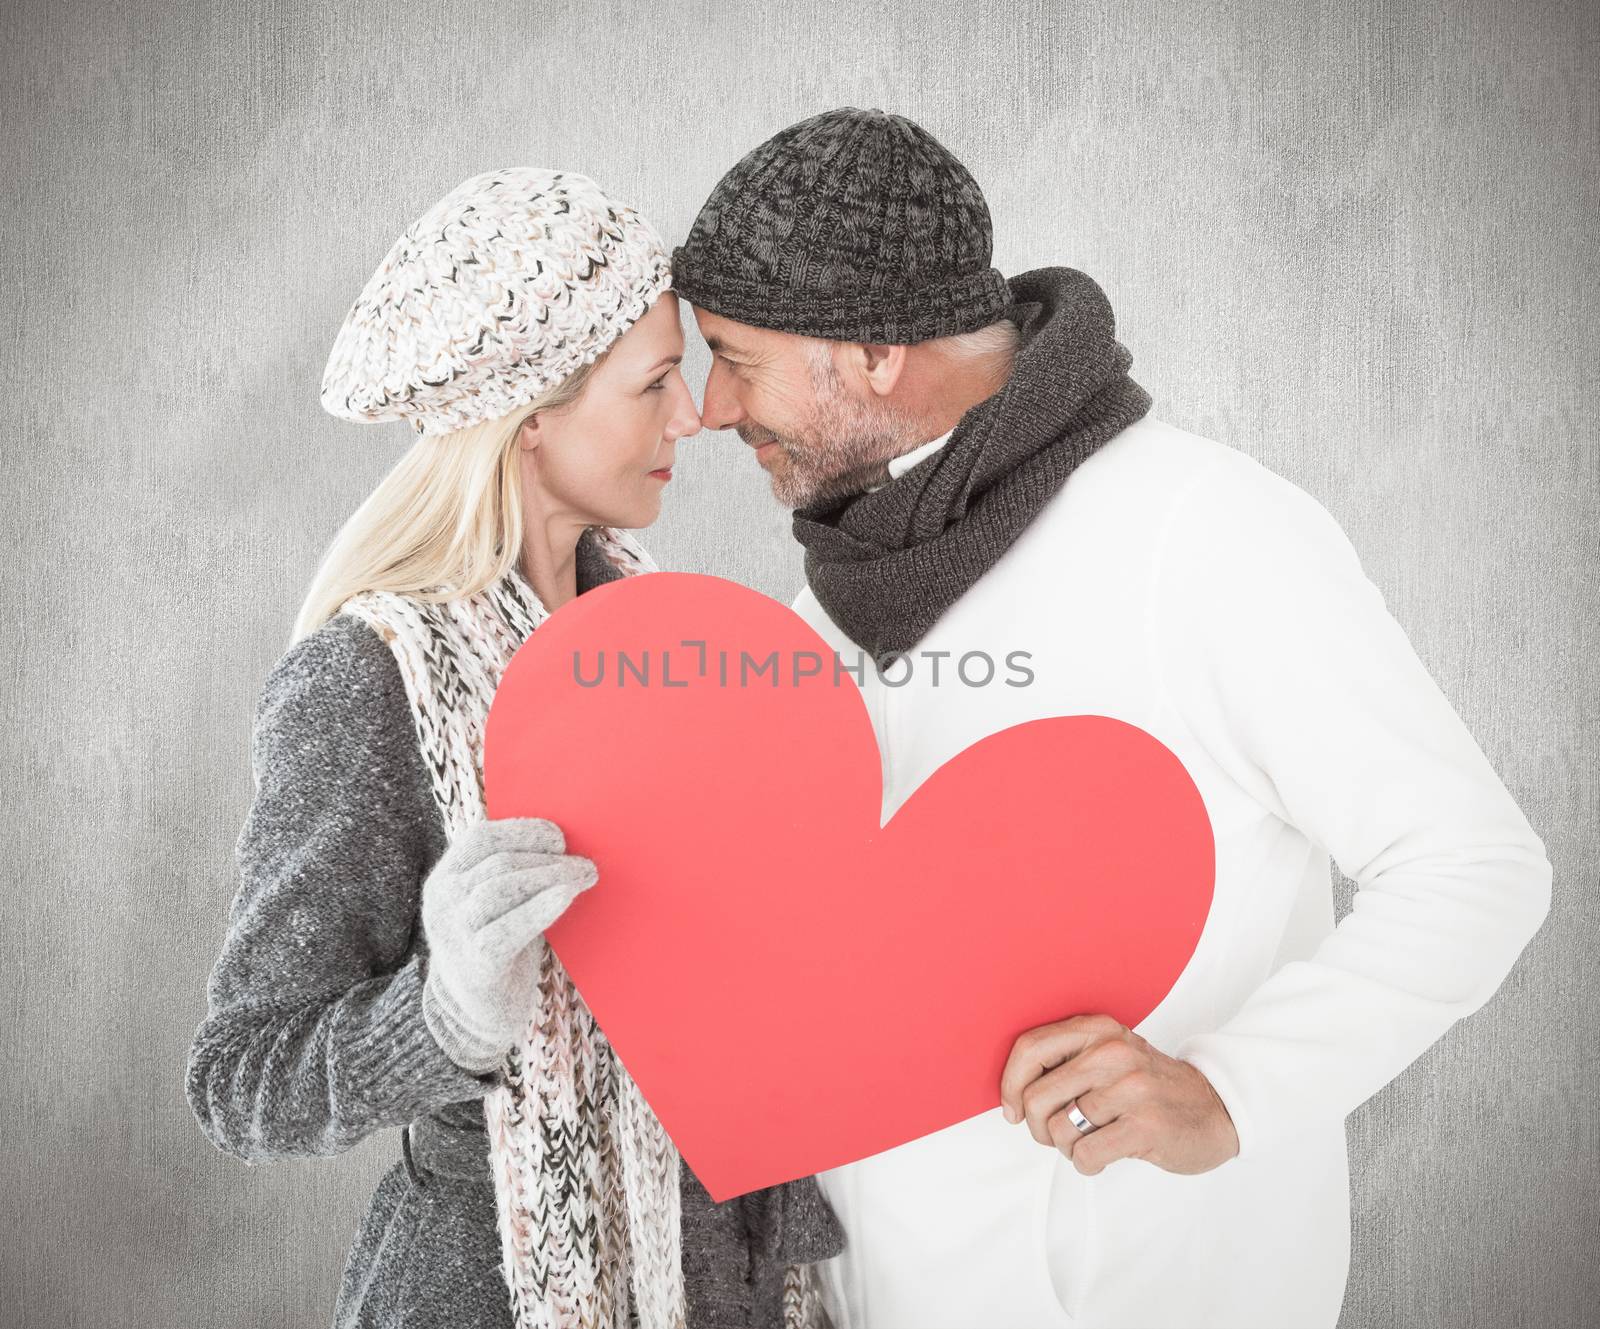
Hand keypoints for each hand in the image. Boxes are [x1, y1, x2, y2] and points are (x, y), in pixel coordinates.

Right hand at [419, 816, 598, 1073]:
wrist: (474, 1018)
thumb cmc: (495, 948)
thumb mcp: (493, 906)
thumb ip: (512, 875)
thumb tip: (564, 843)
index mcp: (444, 879)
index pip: (481, 838)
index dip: (523, 830)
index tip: (559, 836)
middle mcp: (443, 903)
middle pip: (499, 863)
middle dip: (547, 858)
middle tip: (585, 863)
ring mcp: (455, 935)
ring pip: (502, 889)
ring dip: (551, 877)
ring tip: (585, 876)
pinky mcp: (476, 965)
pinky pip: (508, 929)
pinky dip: (540, 908)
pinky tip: (567, 896)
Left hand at [998, 1014, 1238, 1175]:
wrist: (1216, 1108)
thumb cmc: (1149, 1087)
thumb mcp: (1109, 1056)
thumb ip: (1065, 1061)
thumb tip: (1011, 1094)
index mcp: (1097, 1030)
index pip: (1030, 1049)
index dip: (1009, 1085)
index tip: (1012, 1110)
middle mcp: (1112, 1052)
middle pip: (1036, 1097)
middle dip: (1038, 1127)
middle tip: (1059, 1134)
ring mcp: (1130, 1088)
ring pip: (1059, 1129)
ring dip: (1067, 1146)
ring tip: (1091, 1140)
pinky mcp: (1145, 1125)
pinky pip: (1085, 1154)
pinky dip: (1087, 1163)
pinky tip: (1105, 1155)